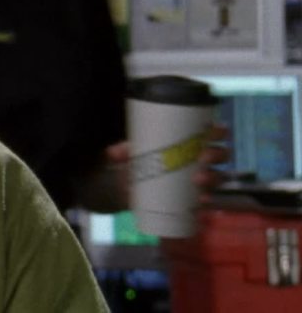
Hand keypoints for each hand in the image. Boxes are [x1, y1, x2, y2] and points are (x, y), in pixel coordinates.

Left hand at [94, 125, 229, 208]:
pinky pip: (207, 201)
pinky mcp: (193, 199)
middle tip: (203, 158)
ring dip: (213, 178)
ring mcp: (198, 180)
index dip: (218, 132)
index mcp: (188, 143)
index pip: (210, 134)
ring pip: (217, 177)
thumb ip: (121, 151)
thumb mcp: (128, 154)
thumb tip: (114, 152)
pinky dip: (207, 201)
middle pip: (220, 155)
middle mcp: (198, 160)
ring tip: (198, 181)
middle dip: (216, 155)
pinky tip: (202, 201)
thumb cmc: (135, 162)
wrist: (126, 189)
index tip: (213, 132)